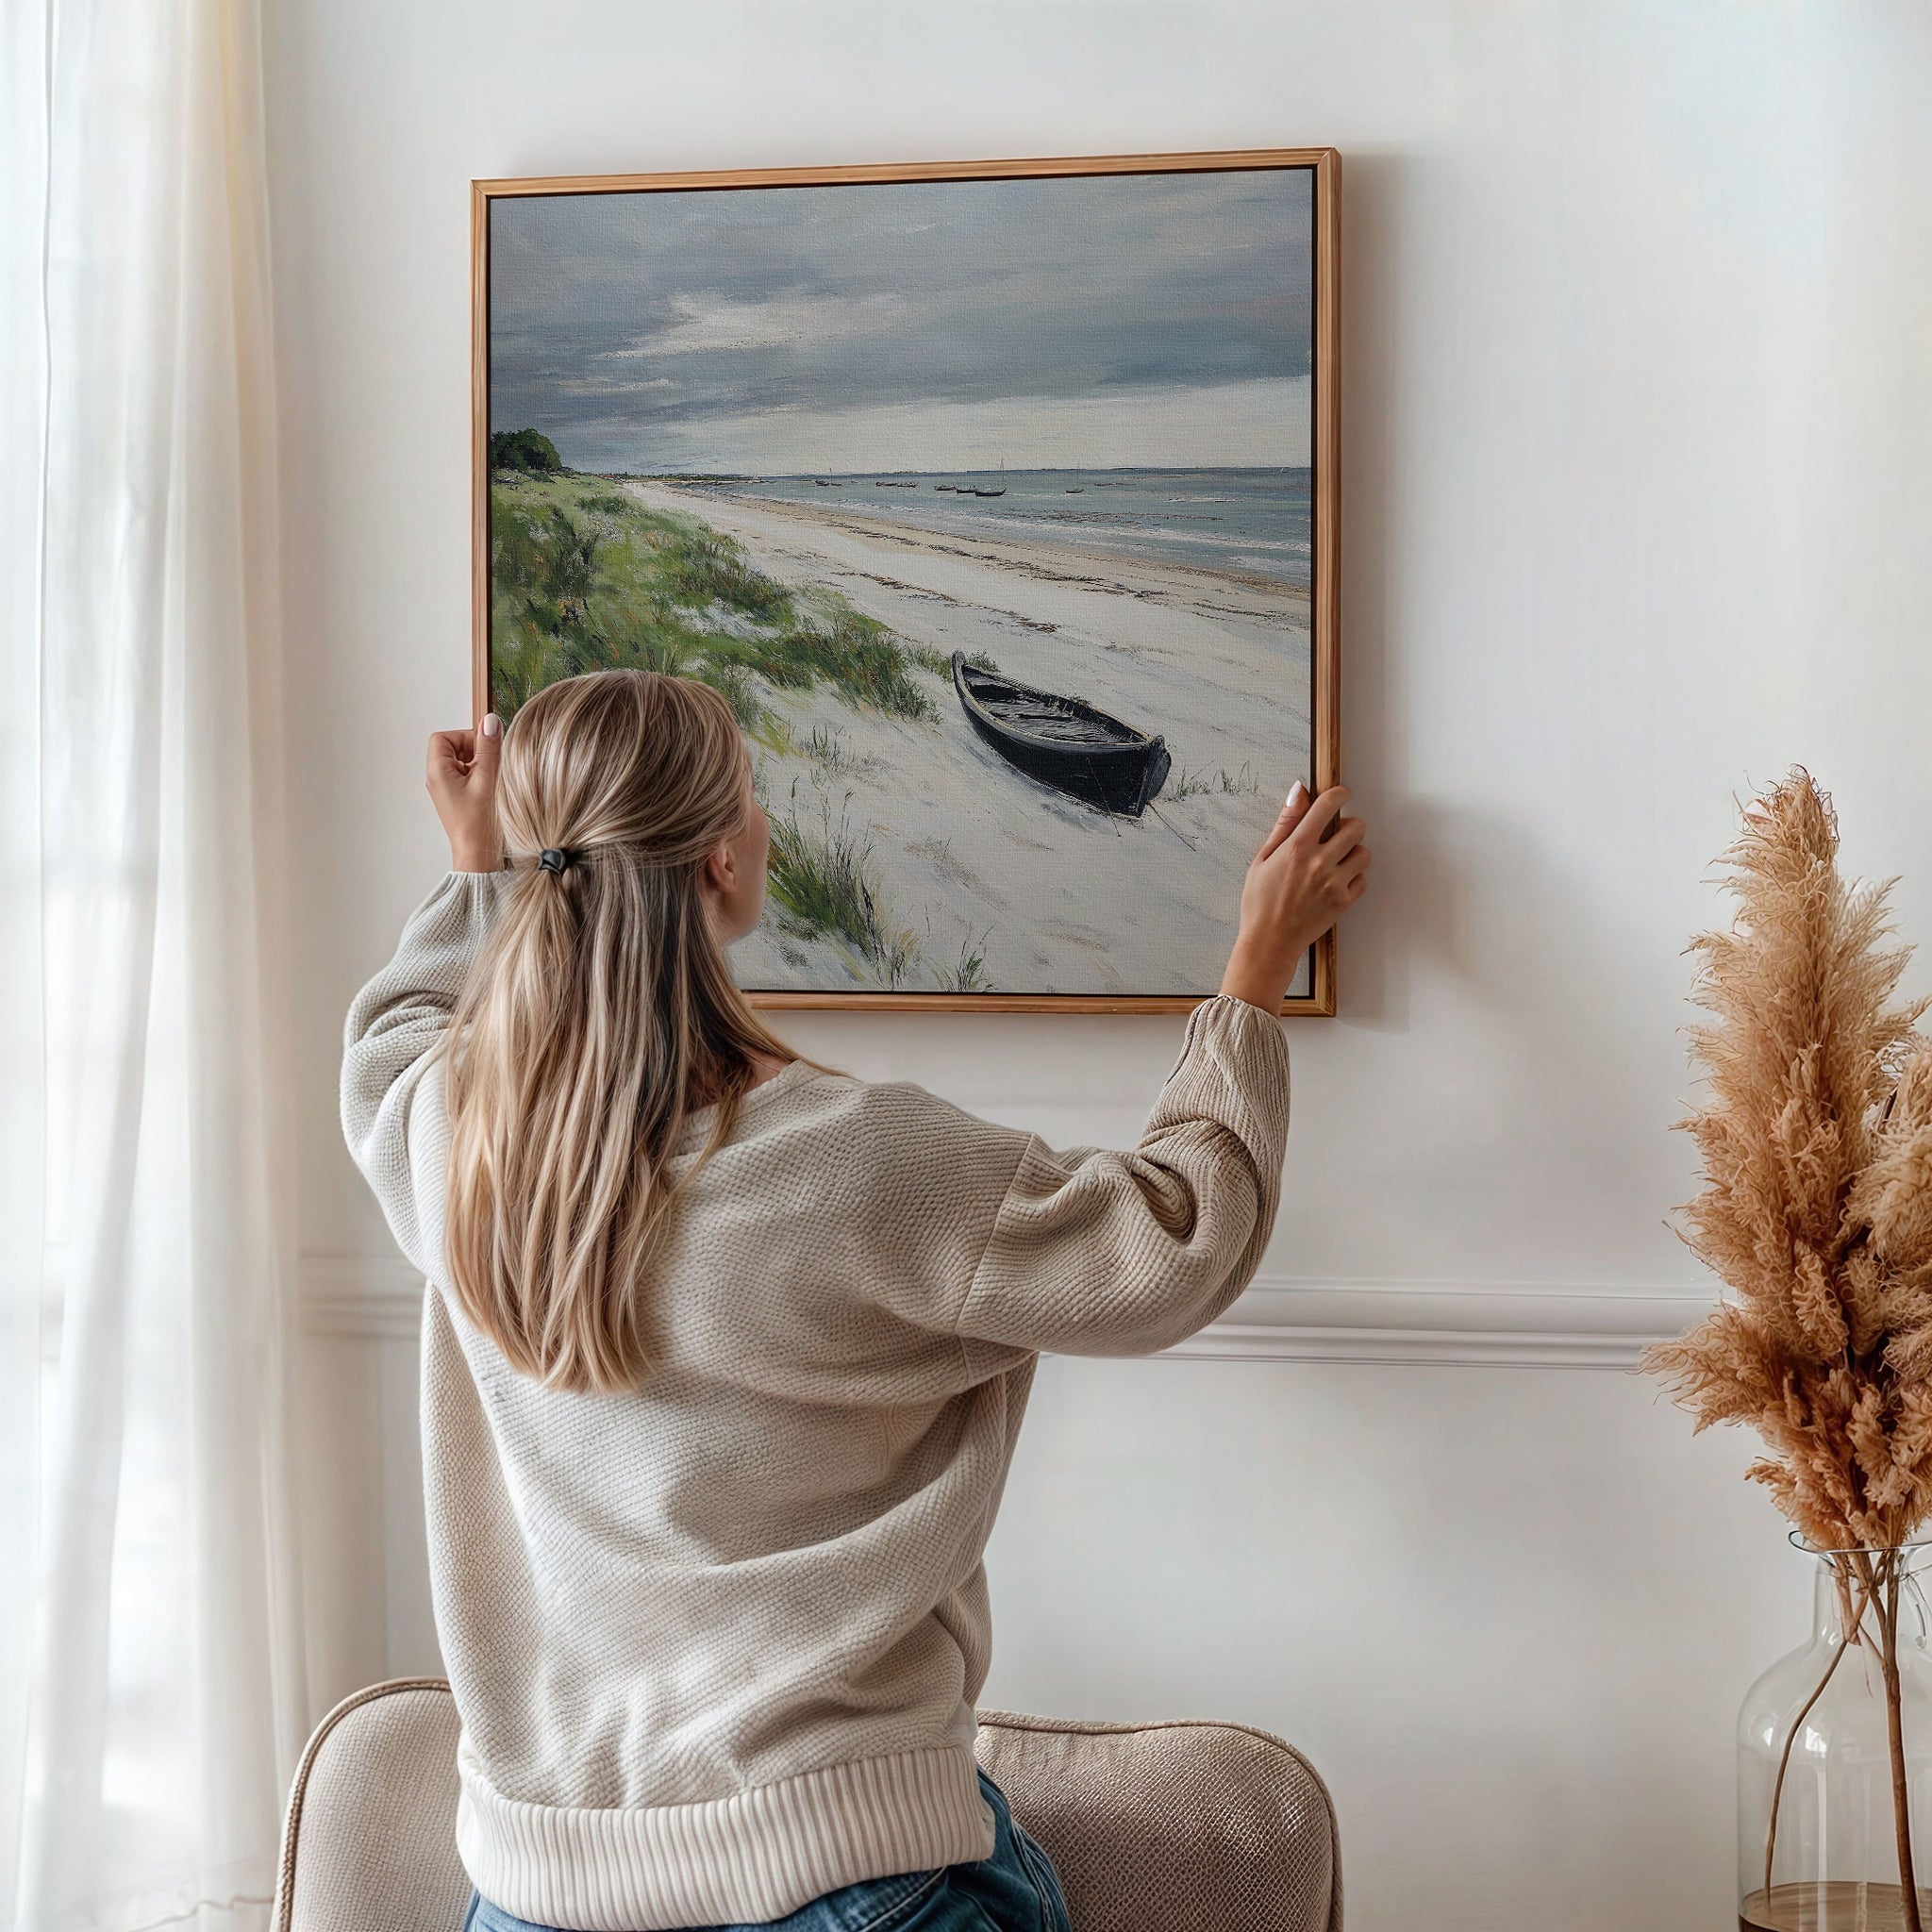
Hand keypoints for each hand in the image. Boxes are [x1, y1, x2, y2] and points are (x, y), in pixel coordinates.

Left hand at [427, 714, 502, 871]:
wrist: (478, 856)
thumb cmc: (479, 824)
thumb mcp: (487, 780)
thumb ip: (489, 748)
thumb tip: (490, 721)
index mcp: (437, 772)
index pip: (443, 738)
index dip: (465, 737)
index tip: (484, 748)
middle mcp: (437, 779)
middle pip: (452, 748)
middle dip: (474, 751)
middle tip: (490, 766)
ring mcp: (446, 790)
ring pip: (461, 762)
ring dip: (479, 765)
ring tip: (491, 782)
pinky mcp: (457, 798)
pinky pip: (466, 777)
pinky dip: (480, 777)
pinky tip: (490, 791)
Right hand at [1219, 782, 1369, 1009]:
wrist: (1269, 941)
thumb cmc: (1260, 901)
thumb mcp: (1263, 858)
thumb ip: (1285, 823)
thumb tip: (1299, 791)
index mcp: (1297, 847)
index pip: (1328, 806)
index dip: (1338, 794)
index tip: (1341, 794)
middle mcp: (1319, 862)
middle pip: (1356, 827)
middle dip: (1349, 826)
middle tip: (1337, 835)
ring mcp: (1334, 883)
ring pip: (1364, 853)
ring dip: (1354, 852)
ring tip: (1338, 861)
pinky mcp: (1343, 902)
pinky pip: (1363, 880)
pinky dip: (1354, 878)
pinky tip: (1337, 882)